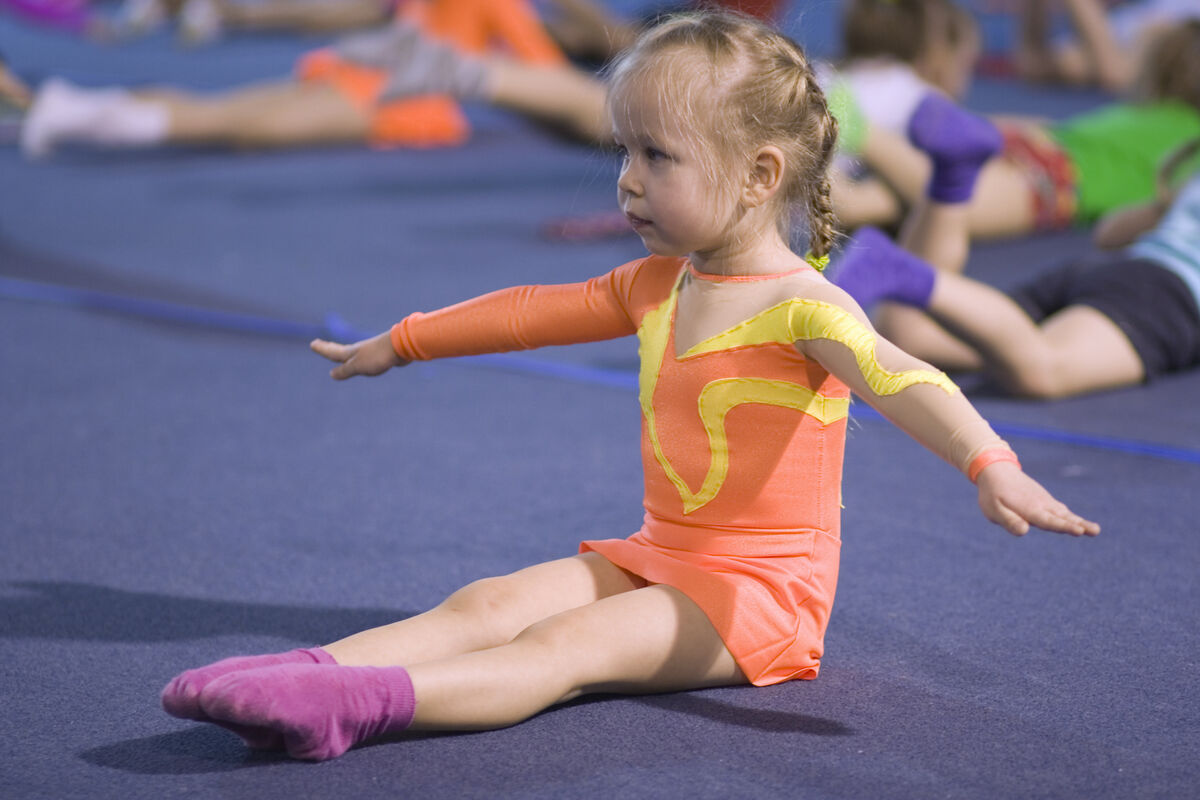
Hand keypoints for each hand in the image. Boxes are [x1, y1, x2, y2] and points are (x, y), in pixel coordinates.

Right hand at [310, 333, 408, 379]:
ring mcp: (369, 351)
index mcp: (351, 352)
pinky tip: (364, 360)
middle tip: (319, 343)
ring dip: (343, 352)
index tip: (313, 344)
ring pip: (353, 353)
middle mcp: (359, 350)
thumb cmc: (378, 356)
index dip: (322, 350)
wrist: (401, 346)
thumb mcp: (358, 365)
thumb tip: (332, 374)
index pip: (333, 352)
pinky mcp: (380, 355)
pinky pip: (365, 357)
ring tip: (340, 353)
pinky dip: (359, 358)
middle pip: (340, 349)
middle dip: (329, 348)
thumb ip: (345, 370)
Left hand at [975, 462, 1099, 536]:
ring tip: (1094, 530)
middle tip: (1096, 531)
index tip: (1079, 531)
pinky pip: (1060, 509)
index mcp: (1029, 509)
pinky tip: (1078, 524)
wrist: (996, 470)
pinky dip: (1070, 516)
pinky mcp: (1044, 500)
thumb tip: (1024, 531)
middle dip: (1079, 525)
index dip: (1064, 527)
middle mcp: (1041, 505)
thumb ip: (1009, 521)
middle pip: (1062, 517)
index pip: (1049, 521)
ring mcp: (1044, 501)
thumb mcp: (993, 510)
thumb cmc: (992, 494)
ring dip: (1079, 521)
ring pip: (1063, 513)